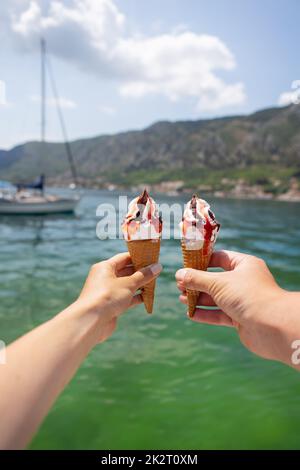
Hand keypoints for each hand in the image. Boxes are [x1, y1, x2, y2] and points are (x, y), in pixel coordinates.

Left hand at [76, 252, 161, 342]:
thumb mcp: (129, 284)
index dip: (138, 256)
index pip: (124, 258)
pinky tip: (147, 297)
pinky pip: (126, 297)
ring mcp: (107, 292)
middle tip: (156, 270)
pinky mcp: (110, 305)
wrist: (91, 321)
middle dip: (141, 271)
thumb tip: (158, 266)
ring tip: (154, 282)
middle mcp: (104, 278)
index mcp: (105, 267)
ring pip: (127, 285)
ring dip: (140, 285)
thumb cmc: (108, 297)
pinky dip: (136, 297)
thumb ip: (144, 275)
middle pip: (126, 271)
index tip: (151, 257)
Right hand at [176, 250, 295, 364]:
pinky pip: (219, 314)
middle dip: (197, 283)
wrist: (272, 326)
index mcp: (244, 265)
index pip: (220, 258)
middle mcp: (245, 281)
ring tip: (181, 299)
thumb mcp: (217, 283)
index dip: (202, 261)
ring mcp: (243, 300)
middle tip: (180, 285)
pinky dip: (206, 314)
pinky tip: (191, 314)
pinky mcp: (241, 318)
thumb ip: (197, 278)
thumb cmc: (247, 296)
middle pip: (216, 279)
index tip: (186, 264)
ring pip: (217, 298)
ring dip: (199, 298)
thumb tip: (179, 274)